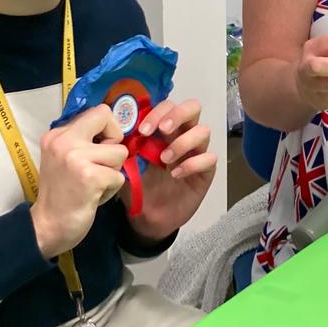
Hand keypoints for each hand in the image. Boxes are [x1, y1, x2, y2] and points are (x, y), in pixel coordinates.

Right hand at [31, 105, 128, 258]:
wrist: (48, 226)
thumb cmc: (63, 192)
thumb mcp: (67, 157)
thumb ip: (85, 140)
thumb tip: (117, 125)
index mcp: (57, 134)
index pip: (99, 111)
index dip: (109, 129)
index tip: (101, 148)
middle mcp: (64, 141)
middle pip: (108, 119)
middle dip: (115, 142)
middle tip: (100, 164)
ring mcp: (76, 158)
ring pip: (120, 153)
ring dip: (112, 172)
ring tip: (93, 184)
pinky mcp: (90, 176)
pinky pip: (119, 176)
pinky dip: (111, 189)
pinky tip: (93, 196)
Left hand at [123, 99, 216, 242]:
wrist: (148, 219)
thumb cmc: (138, 188)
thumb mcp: (125, 167)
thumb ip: (124, 148)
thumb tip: (118, 130)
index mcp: (164, 131)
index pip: (169, 106)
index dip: (158, 112)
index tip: (143, 130)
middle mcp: (183, 136)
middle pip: (193, 108)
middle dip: (178, 115)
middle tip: (163, 130)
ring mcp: (196, 153)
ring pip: (203, 131)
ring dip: (183, 142)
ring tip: (165, 159)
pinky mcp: (206, 172)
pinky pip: (209, 158)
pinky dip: (192, 163)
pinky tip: (176, 175)